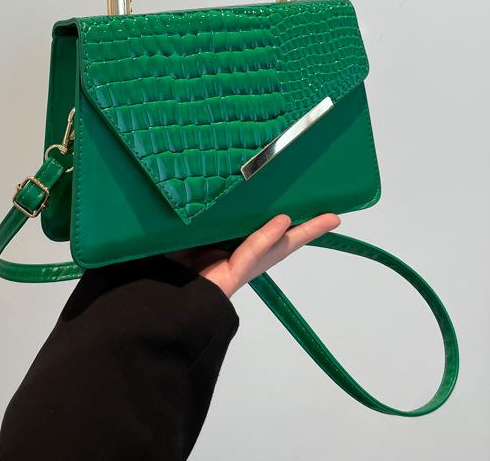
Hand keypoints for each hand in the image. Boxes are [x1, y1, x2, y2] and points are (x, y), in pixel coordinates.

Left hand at [165, 213, 339, 298]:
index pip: (258, 228)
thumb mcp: (180, 235)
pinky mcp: (231, 276)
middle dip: (306, 227)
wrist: (156, 303)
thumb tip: (190, 185)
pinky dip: (265, 237)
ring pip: (276, 246)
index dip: (279, 216)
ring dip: (302, 231)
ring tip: (327, 218)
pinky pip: (250, 254)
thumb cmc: (164, 267)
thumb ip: (190, 216)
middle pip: (279, 239)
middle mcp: (238, 256)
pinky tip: (283, 222)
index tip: (299, 201)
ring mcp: (239, 267)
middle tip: (333, 215)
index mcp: (228, 246)